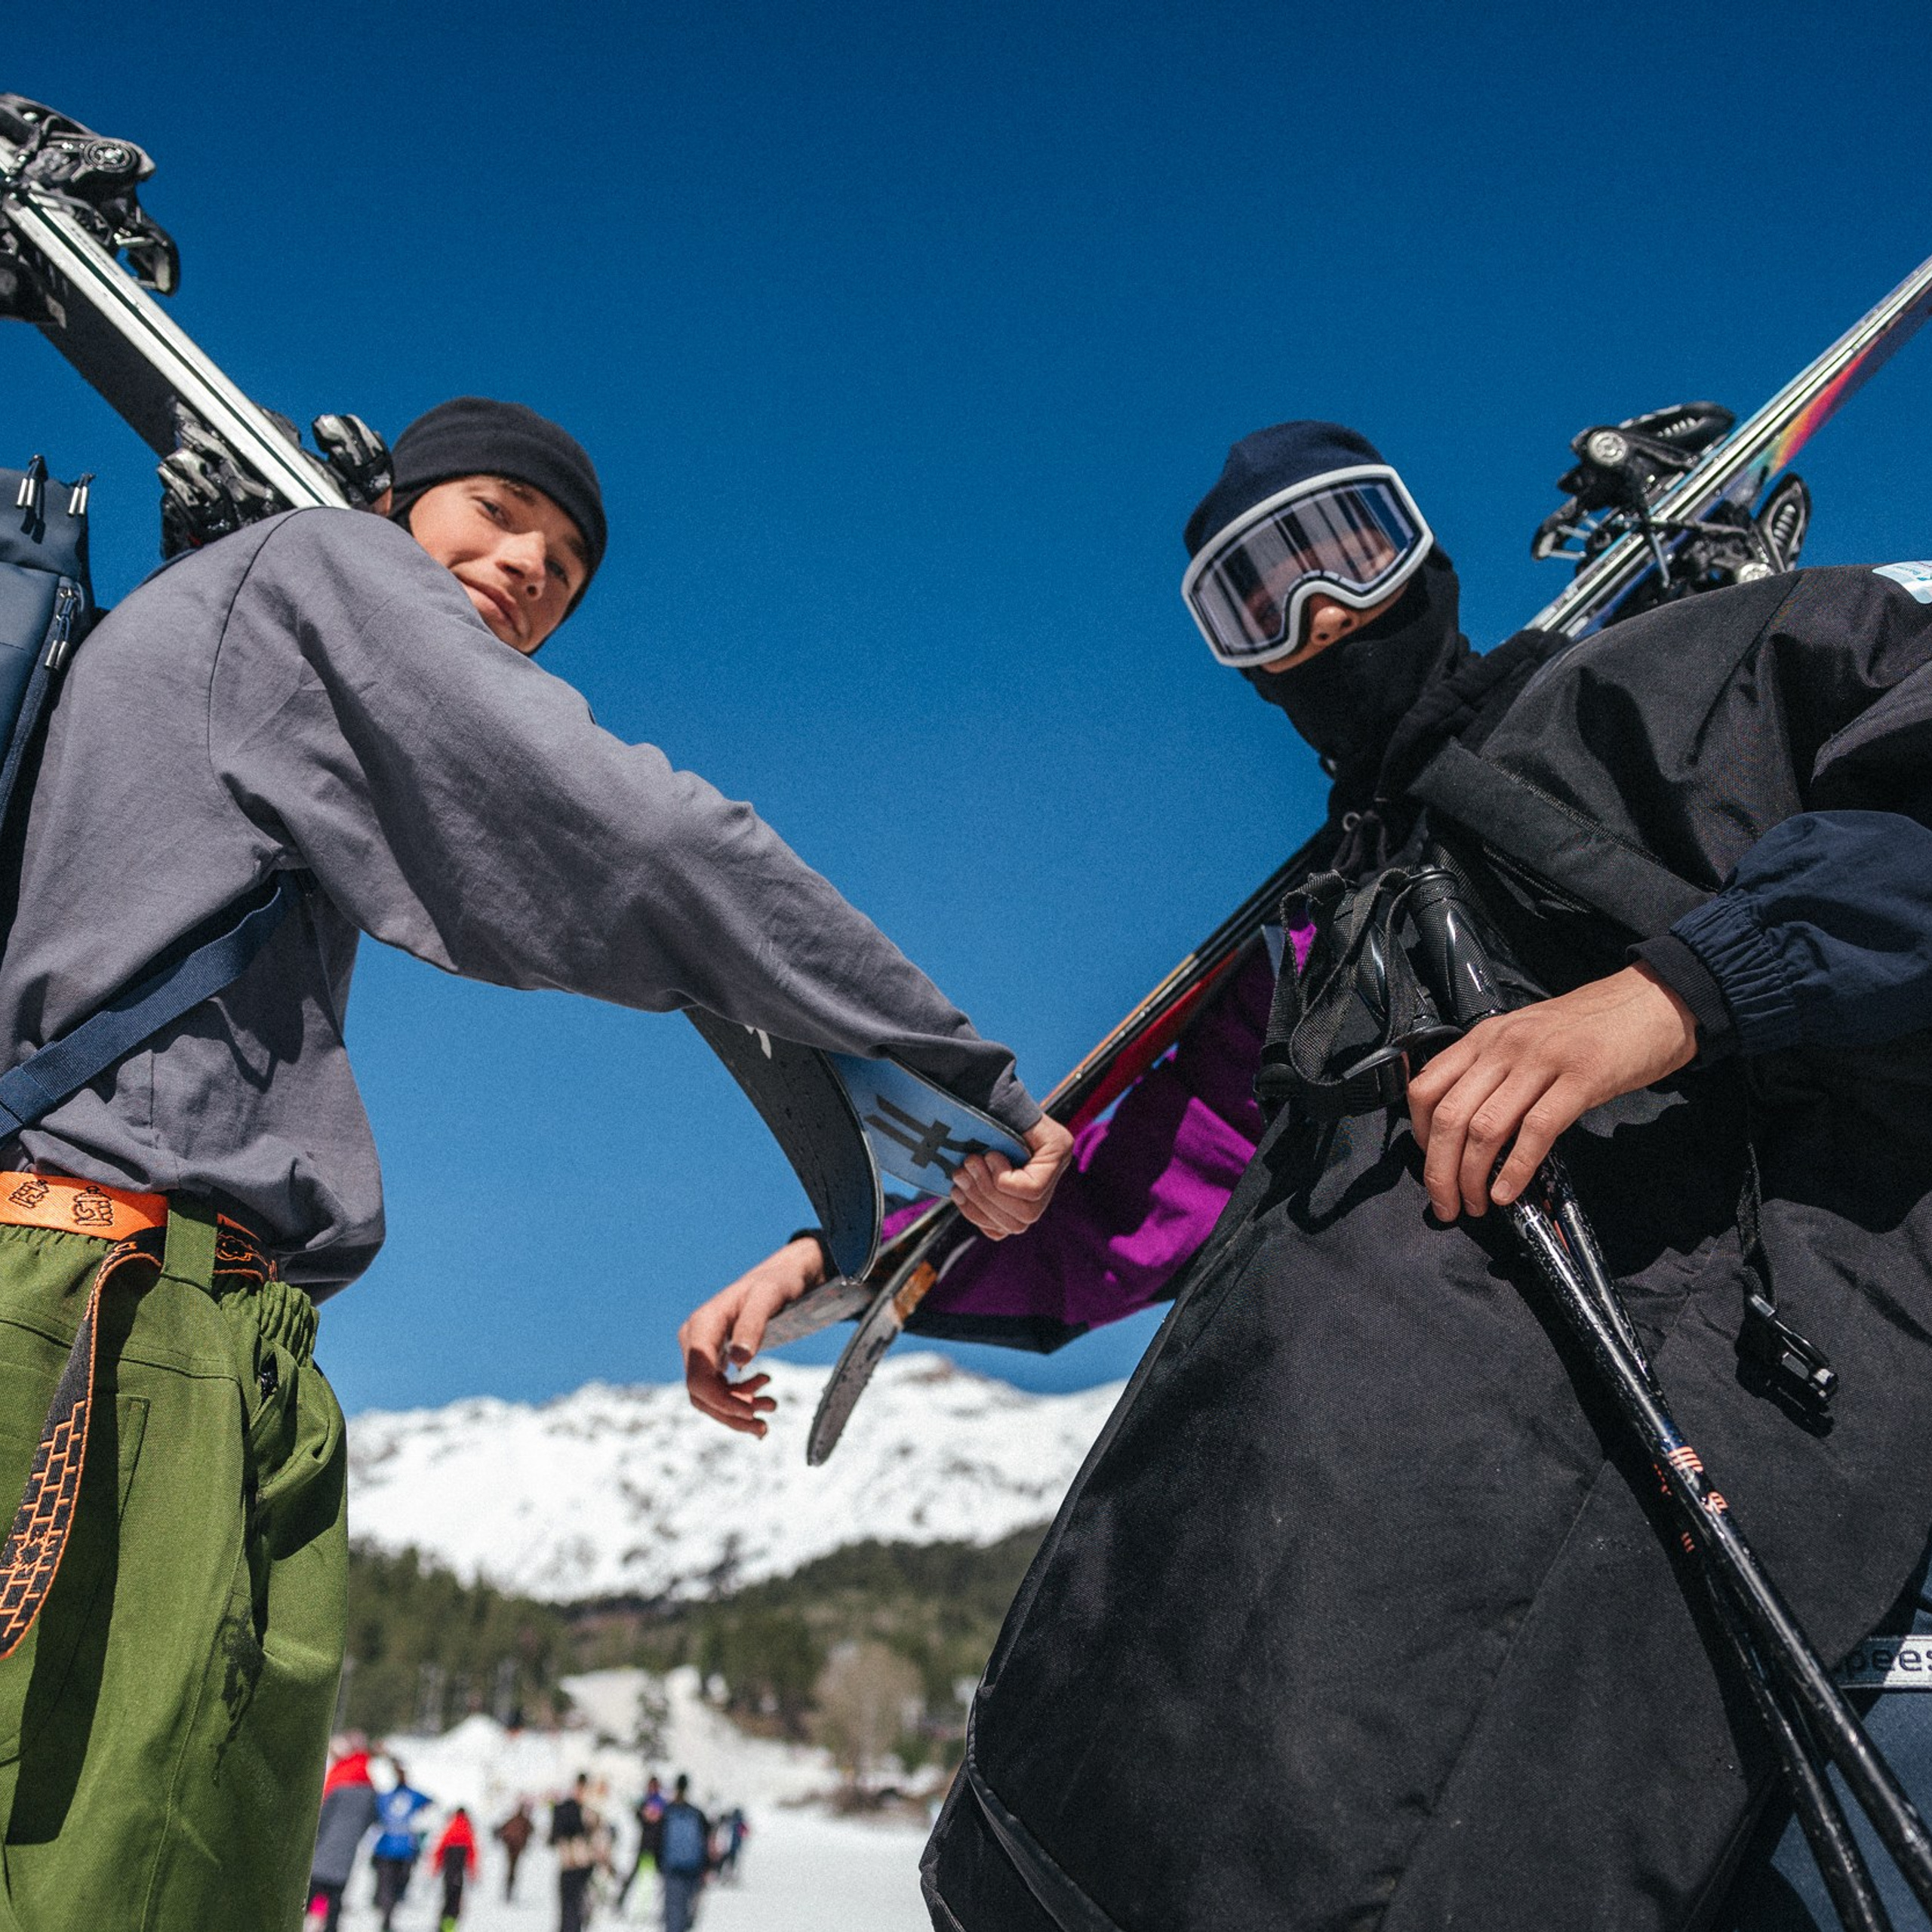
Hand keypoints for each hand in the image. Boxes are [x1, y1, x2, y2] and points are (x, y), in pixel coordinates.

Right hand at [679, 1235, 825, 1435]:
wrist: (780, 1276)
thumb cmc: (775, 1283)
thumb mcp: (768, 1298)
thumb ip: (752, 1325)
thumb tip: (739, 1361)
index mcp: (702, 1325)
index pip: (698, 1377)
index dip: (721, 1401)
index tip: (750, 1412)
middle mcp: (694, 1339)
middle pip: (700, 1393)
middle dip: (731, 1412)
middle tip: (764, 1424)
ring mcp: (701, 1349)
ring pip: (708, 1396)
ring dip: (737, 1409)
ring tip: (770, 1406)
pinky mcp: (712, 1357)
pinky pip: (717, 1388)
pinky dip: (738, 1398)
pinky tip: (761, 1390)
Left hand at [948, 1114, 1074, 1239]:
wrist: (987, 1105)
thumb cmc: (996, 1104)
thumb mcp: (1008, 1107)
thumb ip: (1010, 1122)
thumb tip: (990, 1152)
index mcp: (1057, 1151)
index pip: (1033, 1189)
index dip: (1003, 1180)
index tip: (987, 1155)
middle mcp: (1052, 1179)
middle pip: (1026, 1214)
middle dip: (987, 1193)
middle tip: (964, 1167)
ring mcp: (1035, 1198)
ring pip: (1012, 1225)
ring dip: (977, 1205)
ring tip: (958, 1178)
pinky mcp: (1013, 1208)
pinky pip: (999, 1229)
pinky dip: (976, 1215)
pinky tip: (960, 1194)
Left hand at [1406, 963, 1697, 1220]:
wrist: (1654, 999)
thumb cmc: (1593, 1025)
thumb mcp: (1528, 1037)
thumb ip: (1496, 1072)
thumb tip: (1471, 1127)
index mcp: (1486, 1037)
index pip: (1427, 1088)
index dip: (1420, 1136)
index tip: (1432, 1165)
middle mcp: (1505, 1046)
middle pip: (1450, 1116)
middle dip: (1440, 1171)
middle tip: (1446, 1203)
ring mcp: (1543, 1060)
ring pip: (1485, 1127)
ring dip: (1473, 1177)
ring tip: (1477, 1204)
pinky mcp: (1583, 1078)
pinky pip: (1536, 1130)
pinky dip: (1516, 1169)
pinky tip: (1508, 1192)